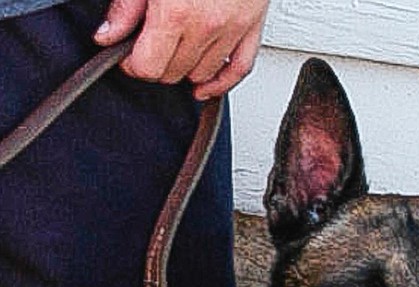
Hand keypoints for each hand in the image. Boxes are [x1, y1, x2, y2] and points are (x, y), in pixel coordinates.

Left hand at [94, 0, 270, 98]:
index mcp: (176, 13)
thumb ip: (126, 6)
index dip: (133, 64)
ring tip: (173, 52)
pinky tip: (204, 86)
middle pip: (173, 73)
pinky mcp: (251, 27)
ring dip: (184, 69)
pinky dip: (220, 83)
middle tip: (148, 46)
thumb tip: (107, 36)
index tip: (128, 54)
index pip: (149, 66)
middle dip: (156, 64)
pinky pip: (238, 70)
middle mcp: (206, 26)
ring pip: (201, 74)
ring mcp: (232, 29)